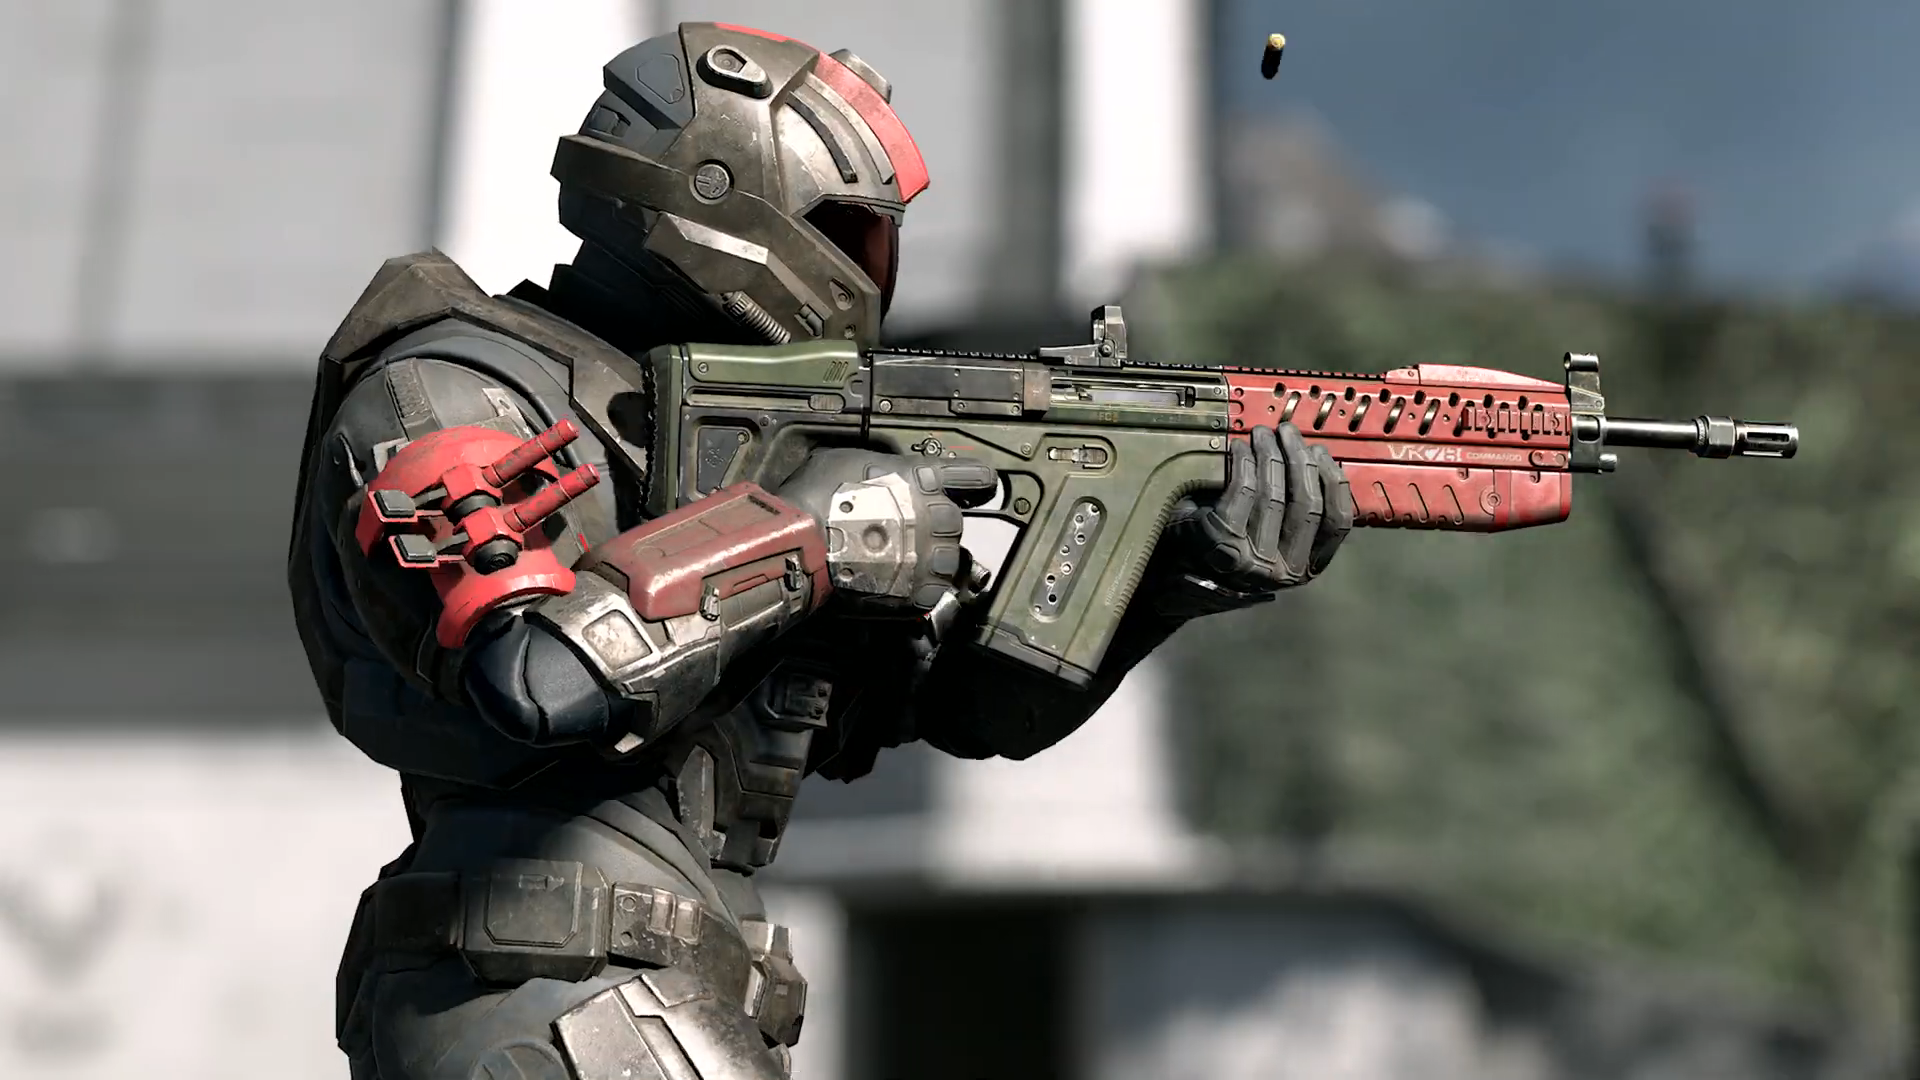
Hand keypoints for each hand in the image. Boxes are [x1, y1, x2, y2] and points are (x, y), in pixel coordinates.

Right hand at [776, 449, 995, 616]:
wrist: (803, 542)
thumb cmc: (819, 497)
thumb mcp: (854, 460)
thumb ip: (885, 468)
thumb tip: (883, 472)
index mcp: (924, 479)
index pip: (973, 477)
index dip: (978, 483)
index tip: (981, 488)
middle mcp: (935, 516)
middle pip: (956, 522)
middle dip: (938, 527)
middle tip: (909, 530)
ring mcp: (929, 556)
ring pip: (951, 561)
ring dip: (933, 560)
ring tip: (904, 561)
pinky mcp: (917, 590)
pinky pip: (933, 592)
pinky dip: (921, 590)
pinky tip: (901, 585)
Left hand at [1152, 423, 1350, 614]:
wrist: (1172, 579)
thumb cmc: (1226, 552)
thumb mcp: (1273, 543)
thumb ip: (1298, 518)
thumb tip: (1317, 465)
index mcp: (1305, 570)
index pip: (1337, 523)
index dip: (1333, 481)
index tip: (1322, 453)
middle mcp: (1283, 571)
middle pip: (1306, 503)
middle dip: (1300, 459)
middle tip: (1288, 432)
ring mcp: (1252, 560)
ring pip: (1274, 494)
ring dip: (1270, 454)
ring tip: (1263, 434)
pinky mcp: (1222, 542)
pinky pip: (1242, 491)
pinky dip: (1243, 464)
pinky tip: (1240, 449)